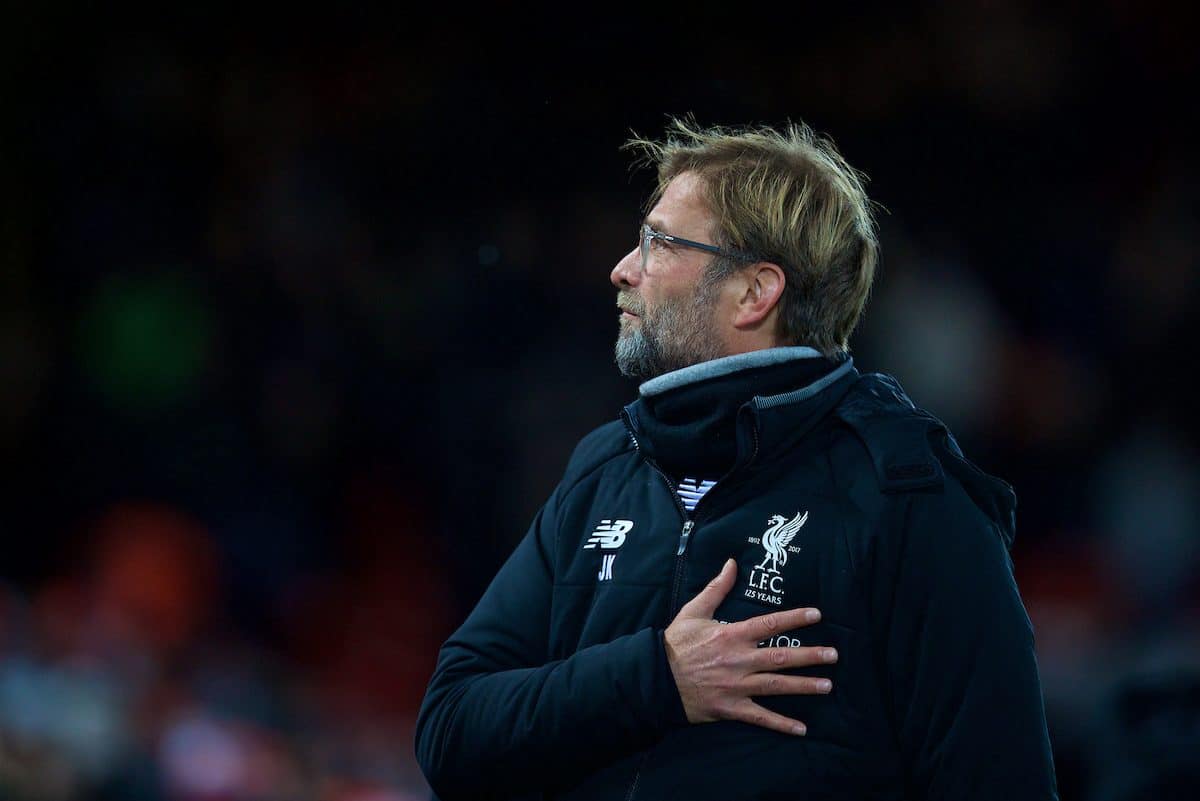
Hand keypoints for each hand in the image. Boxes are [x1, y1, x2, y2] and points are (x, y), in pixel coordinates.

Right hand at [664, 558, 837, 735]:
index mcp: (731, 635)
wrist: (655, 678)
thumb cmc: (675, 643)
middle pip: (781, 657)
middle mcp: (739, 660)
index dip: (795, 618)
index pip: (770, 624)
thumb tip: (731, 563)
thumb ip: (716, 588)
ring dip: (804, 686)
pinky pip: (761, 717)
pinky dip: (781, 724)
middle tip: (834, 655)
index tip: (816, 615)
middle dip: (810, 656)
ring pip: (777, 685)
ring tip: (827, 685)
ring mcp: (736, 686)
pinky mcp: (731, 708)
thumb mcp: (693, 611)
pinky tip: (802, 729)